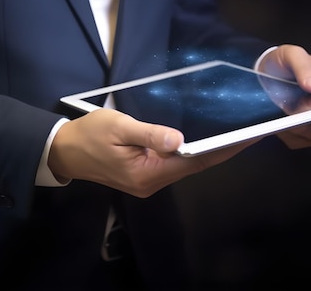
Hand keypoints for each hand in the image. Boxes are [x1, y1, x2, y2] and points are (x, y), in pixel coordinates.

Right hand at [48, 108, 257, 196]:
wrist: (62, 150)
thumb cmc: (89, 135)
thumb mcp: (118, 127)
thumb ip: (149, 133)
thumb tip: (180, 139)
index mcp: (147, 173)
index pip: (195, 160)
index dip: (223, 149)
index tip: (247, 137)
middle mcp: (151, 183)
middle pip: (193, 165)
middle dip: (221, 150)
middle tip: (247, 131)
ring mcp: (147, 182)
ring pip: (184, 166)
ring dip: (206, 151)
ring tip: (231, 134)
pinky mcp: (142, 176)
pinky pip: (172, 165)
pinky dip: (189, 153)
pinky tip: (200, 141)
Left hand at [257, 44, 310, 148]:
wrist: (266, 73)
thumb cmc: (286, 62)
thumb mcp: (293, 55)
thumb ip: (304, 69)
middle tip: (292, 116)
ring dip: (297, 130)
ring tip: (280, 118)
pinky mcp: (299, 136)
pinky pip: (295, 142)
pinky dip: (286, 134)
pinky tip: (275, 122)